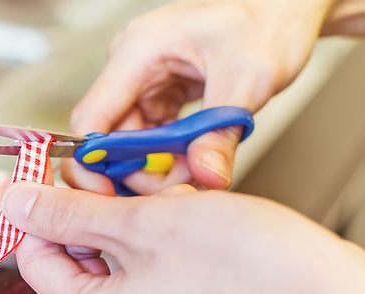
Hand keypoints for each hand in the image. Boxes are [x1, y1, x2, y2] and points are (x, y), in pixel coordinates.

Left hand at [1, 182, 364, 293]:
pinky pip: (147, 261)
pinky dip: (159, 230)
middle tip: (114, 170)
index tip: (54, 171)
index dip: (42, 209)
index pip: (37, 258)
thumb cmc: (244, 267)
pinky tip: (187, 209)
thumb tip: (18, 203)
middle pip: (76, 253)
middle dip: (96, 206)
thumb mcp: (139, 223)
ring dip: (133, 212)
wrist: (321, 291)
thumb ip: (69, 212)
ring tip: (167, 194)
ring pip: (116, 250)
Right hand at [64, 0, 330, 194]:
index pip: (91, 118)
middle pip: (109, 136)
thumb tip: (206, 177)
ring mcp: (143, 81)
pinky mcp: (159, 93)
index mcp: (137, 52)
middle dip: (136, 170)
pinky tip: (193, 163)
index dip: (92, 161)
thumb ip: (221, 131)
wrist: (283, 8)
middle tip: (174, 192)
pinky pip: (150, 135)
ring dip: (156, 166)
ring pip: (130, 140)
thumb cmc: (266, 23)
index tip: (109, 194)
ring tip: (193, 178)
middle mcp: (130, 66)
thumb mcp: (248, 79)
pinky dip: (168, 156)